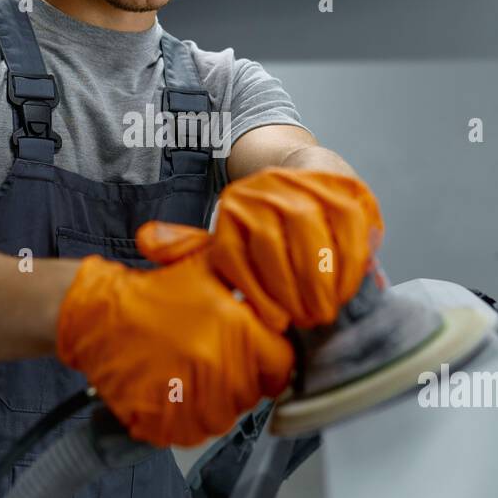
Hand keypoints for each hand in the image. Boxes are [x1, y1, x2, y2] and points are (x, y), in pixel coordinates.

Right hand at [56, 248, 293, 447]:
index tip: (259, 357)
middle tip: (218, 362)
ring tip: (194, 377)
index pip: (281, 365)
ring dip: (216, 403)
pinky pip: (191, 434)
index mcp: (233, 326)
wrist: (97, 314)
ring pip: (224, 418)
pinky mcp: (160, 421)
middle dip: (243, 381)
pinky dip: (187, 421)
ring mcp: (187, 397)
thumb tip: (286, 298)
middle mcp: (214, 364)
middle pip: (253, 395)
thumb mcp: (206, 262)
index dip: (272, 361)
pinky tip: (176, 394)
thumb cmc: (153, 290)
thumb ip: (251, 276)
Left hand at [138, 167, 383, 331]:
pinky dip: (351, 260)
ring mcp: (302, 185)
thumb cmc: (265, 225)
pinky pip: (348, 225)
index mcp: (231, 210)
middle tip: (308, 321)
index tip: (276, 324)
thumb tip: (147, 241)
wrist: (306, 172)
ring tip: (327, 310)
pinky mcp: (341, 186)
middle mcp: (262, 192)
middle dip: (293, 291)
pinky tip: (350, 287)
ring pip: (311, 233)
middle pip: (274, 244)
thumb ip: (192, 249)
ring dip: (323, 279)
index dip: (258, 294)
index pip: (236, 255)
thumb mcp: (227, 239)